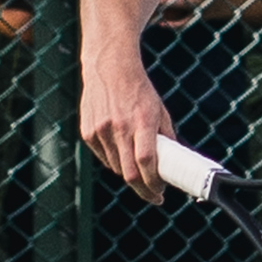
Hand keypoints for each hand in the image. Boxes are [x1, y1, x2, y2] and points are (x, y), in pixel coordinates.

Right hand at [79, 59, 174, 203]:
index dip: (153, 184)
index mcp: (142, 121)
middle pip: (129, 173)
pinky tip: (122, 151)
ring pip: (116, 167)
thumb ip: (166, 137)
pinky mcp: (88, 132)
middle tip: (153, 194)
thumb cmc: (139, 90)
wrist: (109, 67)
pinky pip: (104, 157)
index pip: (146, 162)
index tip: (160, 194)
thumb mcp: (159, 110)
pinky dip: (114, 160)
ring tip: (140, 168)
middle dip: (143, 189)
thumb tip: (173, 163)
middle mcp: (119, 127)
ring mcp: (101, 130)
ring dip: (129, 174)